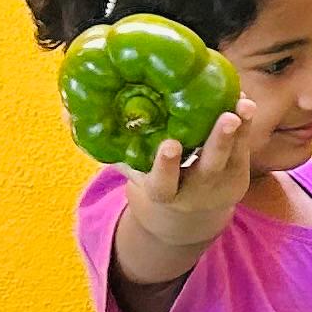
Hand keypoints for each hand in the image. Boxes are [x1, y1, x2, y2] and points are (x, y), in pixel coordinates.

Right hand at [122, 103, 254, 264]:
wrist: (190, 213)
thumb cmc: (152, 177)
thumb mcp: (129, 167)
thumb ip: (106, 144)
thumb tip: (66, 110)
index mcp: (163, 192)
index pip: (164, 183)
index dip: (167, 165)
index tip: (170, 145)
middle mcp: (194, 191)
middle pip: (209, 168)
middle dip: (218, 142)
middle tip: (227, 118)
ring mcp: (219, 183)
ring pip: (233, 156)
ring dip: (240, 129)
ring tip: (243, 103)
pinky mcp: (239, 173)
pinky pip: (244, 147)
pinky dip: (245, 123)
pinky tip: (243, 99)